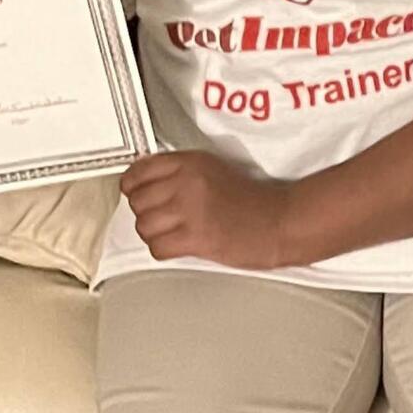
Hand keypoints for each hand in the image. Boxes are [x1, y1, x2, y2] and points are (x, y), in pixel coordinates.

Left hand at [119, 153, 296, 268]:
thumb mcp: (214, 170)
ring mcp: (190, 209)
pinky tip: (180, 245)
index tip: (135, 192)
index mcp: (191, 162)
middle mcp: (187, 182)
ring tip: (173, 232)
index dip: (132, 186)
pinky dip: (164, 250)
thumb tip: (145, 181)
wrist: (280, 221)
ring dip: (155, 234)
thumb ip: (180, 173)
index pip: (138, 171)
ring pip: (143, 226)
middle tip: (163, 218)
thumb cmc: (253, 201)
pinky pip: (157, 247)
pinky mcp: (195, 236)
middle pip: (137, 201)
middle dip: (146, 213)